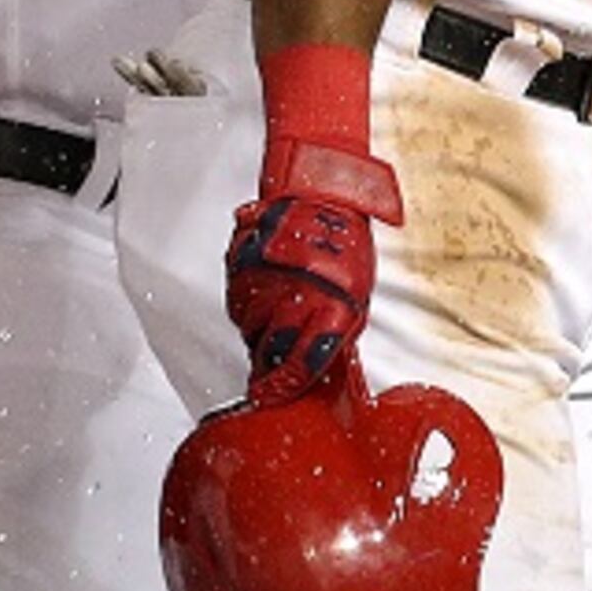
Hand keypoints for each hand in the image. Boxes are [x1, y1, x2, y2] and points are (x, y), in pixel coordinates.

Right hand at [224, 145, 399, 403]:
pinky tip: (264, 287)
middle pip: (268, 347)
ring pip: (247, 324)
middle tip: (273, 353)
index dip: (283, 385)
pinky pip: (235, 298)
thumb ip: (333, 334)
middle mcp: (296, 293)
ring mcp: (266, 277)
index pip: (302, 361)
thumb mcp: (355, 297)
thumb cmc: (346, 250)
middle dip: (268, 356)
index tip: (269, 396)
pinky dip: (246, 299)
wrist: (324, 194)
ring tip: (278, 304)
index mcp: (333, 307)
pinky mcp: (242, 262)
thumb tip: (311, 370)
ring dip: (258, 324)